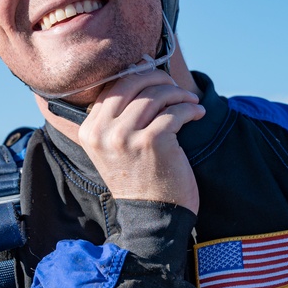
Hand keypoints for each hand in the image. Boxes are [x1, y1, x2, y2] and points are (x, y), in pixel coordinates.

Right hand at [77, 66, 204, 213]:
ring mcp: (125, 137)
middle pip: (133, 83)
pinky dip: (191, 109)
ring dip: (179, 94)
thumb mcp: (114, 148)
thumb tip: (138, 70)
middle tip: (177, 88)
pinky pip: (175, 111)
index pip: (114, 87)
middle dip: (159, 79)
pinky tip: (198, 114)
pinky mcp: (152, 141)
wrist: (152, 217)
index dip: (140, 76)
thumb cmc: (139, 179)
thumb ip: (117, 117)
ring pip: (156, 94)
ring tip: (191, 102)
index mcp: (90, 130)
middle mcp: (103, 132)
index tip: (158, 80)